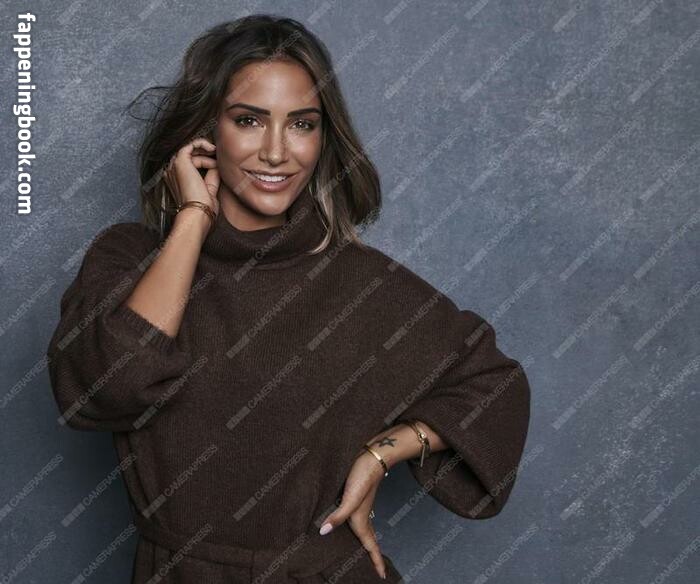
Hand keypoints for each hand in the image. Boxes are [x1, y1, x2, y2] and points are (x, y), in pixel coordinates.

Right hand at [163, 137, 219, 214]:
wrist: (197, 212)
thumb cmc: (202, 207)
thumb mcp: (209, 189)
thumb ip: (211, 176)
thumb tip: (217, 164)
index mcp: (178, 180)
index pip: (192, 165)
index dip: (207, 162)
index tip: (218, 165)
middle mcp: (173, 173)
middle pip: (190, 156)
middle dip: (206, 154)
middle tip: (218, 156)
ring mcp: (174, 167)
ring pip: (190, 150)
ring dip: (205, 150)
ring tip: (216, 153)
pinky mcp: (179, 162)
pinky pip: (189, 145)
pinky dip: (201, 143)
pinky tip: (211, 148)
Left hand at [319, 448, 387, 579]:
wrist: (372, 457)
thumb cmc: (363, 477)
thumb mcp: (350, 498)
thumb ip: (337, 516)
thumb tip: (323, 532)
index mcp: (361, 519)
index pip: (371, 545)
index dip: (376, 560)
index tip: (382, 575)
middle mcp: (362, 514)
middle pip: (369, 539)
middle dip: (372, 554)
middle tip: (375, 567)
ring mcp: (360, 505)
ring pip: (364, 528)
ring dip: (366, 540)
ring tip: (363, 549)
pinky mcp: (357, 495)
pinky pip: (358, 517)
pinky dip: (357, 525)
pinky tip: (349, 521)